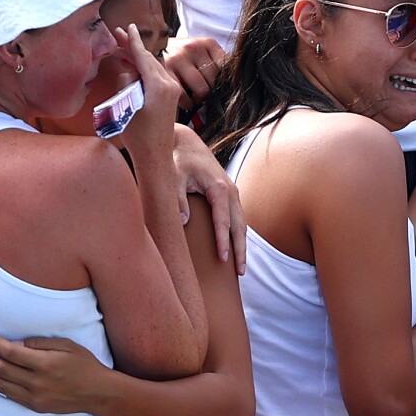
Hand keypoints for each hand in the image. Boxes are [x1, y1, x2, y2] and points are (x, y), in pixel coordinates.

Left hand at [0, 334, 113, 415]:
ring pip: (3, 385)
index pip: (12, 353)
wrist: (96, 392)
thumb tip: (15, 344)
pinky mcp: (36, 406)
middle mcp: (37, 382)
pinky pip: (11, 396)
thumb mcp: (66, 345)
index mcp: (45, 364)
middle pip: (3, 369)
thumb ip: (38, 344)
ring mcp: (35, 397)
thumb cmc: (83, 364)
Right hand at [109, 24, 182, 157]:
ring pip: (152, 67)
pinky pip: (155, 76)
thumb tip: (129, 70)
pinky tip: (132, 69)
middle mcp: (169, 84)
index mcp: (158, 85)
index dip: (132, 41)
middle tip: (117, 36)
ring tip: (120, 53)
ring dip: (137, 59)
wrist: (155, 156)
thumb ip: (126, 82)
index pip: (143, 57)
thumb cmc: (138, 136)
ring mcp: (171, 91)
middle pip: (148, 59)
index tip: (127, 27)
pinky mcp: (170, 97)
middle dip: (132, 48)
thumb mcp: (125, 106)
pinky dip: (143, 70)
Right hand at [161, 36, 228, 110]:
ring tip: (194, 98)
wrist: (152, 48)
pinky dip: (187, 102)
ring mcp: (178, 58)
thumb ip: (216, 62)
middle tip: (203, 94)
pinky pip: (185, 95)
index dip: (223, 81)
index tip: (217, 86)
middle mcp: (193, 47)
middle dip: (210, 90)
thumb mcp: (200, 52)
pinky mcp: (165, 71)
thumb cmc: (181, 56)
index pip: (226, 67)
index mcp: (207, 43)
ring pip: (202, 89)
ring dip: (199, 98)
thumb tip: (234, 80)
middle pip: (214, 80)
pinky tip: (185, 100)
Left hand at [170, 124, 246, 271]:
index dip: (223, 241)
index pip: (223, 220)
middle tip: (239, 273)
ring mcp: (232, 192)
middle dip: (240, 250)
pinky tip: (235, 249)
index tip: (223, 259)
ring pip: (241, 223)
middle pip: (239, 226)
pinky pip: (237, 218)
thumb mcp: (173, 176)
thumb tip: (183, 221)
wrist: (186, 143)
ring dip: (242, 245)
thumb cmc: (178, 160)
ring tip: (239, 268)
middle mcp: (230, 191)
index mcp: (219, 188)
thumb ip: (177, 199)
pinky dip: (238, 235)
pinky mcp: (229, 194)